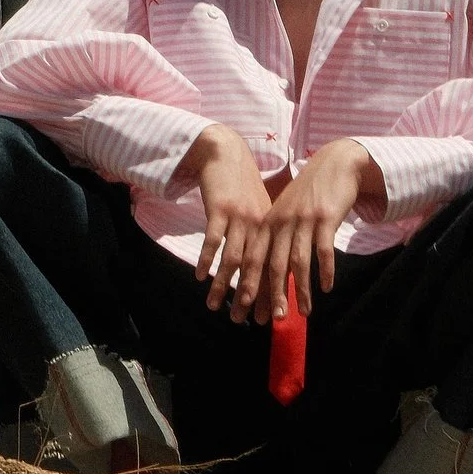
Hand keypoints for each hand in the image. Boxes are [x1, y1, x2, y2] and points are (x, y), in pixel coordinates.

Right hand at [180, 122, 277, 313]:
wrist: (226, 153)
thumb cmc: (241, 185)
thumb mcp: (258, 209)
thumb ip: (262, 235)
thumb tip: (263, 268)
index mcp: (270, 227)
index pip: (272, 267)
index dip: (269, 293)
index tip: (268, 317)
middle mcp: (258, 224)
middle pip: (255, 267)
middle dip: (249, 296)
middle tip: (244, 320)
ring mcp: (239, 216)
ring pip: (233, 258)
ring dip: (223, 284)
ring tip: (214, 306)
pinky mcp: (220, 208)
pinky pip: (213, 238)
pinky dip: (206, 258)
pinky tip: (201, 276)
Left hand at [252, 138, 384, 326]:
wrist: (335, 162)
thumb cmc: (309, 193)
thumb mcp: (286, 212)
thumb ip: (277, 239)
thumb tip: (270, 274)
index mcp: (269, 221)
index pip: (254, 258)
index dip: (249, 284)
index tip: (245, 308)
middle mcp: (282, 221)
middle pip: (273, 264)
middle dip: (272, 295)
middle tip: (273, 320)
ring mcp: (303, 219)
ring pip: (298, 262)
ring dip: (300, 290)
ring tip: (305, 312)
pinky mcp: (325, 217)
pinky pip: (323, 250)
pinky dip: (325, 271)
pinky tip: (327, 287)